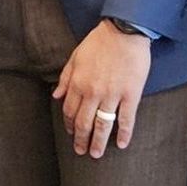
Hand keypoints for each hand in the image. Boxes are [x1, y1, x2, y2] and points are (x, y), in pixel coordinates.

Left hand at [53, 20, 151, 157]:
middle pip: (84, 123)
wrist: (124, 31)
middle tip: (82, 152)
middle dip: (81, 140)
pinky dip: (124, 133)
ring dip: (98, 142)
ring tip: (96, 154)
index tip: (72, 133)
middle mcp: (93, 93)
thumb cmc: (99, 42)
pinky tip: (122, 144)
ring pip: (103, 125)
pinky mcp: (130, 94)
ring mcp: (112, 95)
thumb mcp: (75, 57)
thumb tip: (56, 96)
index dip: (69, 125)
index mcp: (78, 83)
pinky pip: (126, 119)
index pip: (70, 111)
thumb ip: (65, 78)